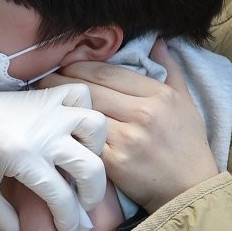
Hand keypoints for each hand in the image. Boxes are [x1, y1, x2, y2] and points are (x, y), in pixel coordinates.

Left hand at [0, 74, 106, 230]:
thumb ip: (5, 220)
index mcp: (23, 158)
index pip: (62, 197)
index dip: (69, 220)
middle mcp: (42, 132)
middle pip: (90, 167)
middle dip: (91, 195)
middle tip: (79, 206)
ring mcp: (47, 110)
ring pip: (95, 126)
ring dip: (94, 148)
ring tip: (78, 163)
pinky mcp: (44, 95)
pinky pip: (80, 95)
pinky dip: (83, 110)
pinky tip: (71, 129)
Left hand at [43, 40, 217, 212]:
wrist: (189, 189)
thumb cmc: (187, 145)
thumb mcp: (187, 103)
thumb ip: (171, 70)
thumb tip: (158, 41)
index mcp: (158, 96)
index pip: (108, 71)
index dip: (80, 65)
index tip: (64, 65)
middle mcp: (143, 114)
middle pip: (91, 89)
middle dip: (61, 81)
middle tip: (43, 79)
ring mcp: (127, 138)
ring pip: (84, 114)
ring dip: (60, 106)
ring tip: (43, 99)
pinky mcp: (113, 162)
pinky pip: (83, 140)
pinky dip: (68, 132)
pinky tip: (54, 126)